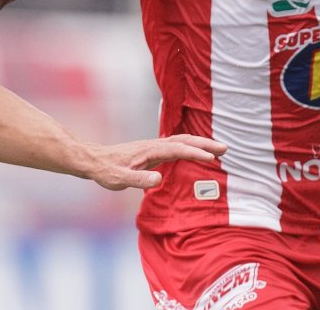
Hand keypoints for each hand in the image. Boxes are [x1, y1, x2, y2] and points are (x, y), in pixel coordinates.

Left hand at [84, 134, 226, 190]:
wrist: (94, 160)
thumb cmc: (106, 171)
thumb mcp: (119, 180)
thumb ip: (138, 179)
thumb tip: (159, 178)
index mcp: (149, 151)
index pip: (177, 149)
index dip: (194, 153)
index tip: (211, 158)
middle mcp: (153, 145)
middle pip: (183, 141)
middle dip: (204, 144)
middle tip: (225, 149)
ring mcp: (153, 147)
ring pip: (181, 141)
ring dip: (200, 143)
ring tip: (218, 149)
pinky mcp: (152, 151)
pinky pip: (176, 146)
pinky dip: (190, 146)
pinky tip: (197, 151)